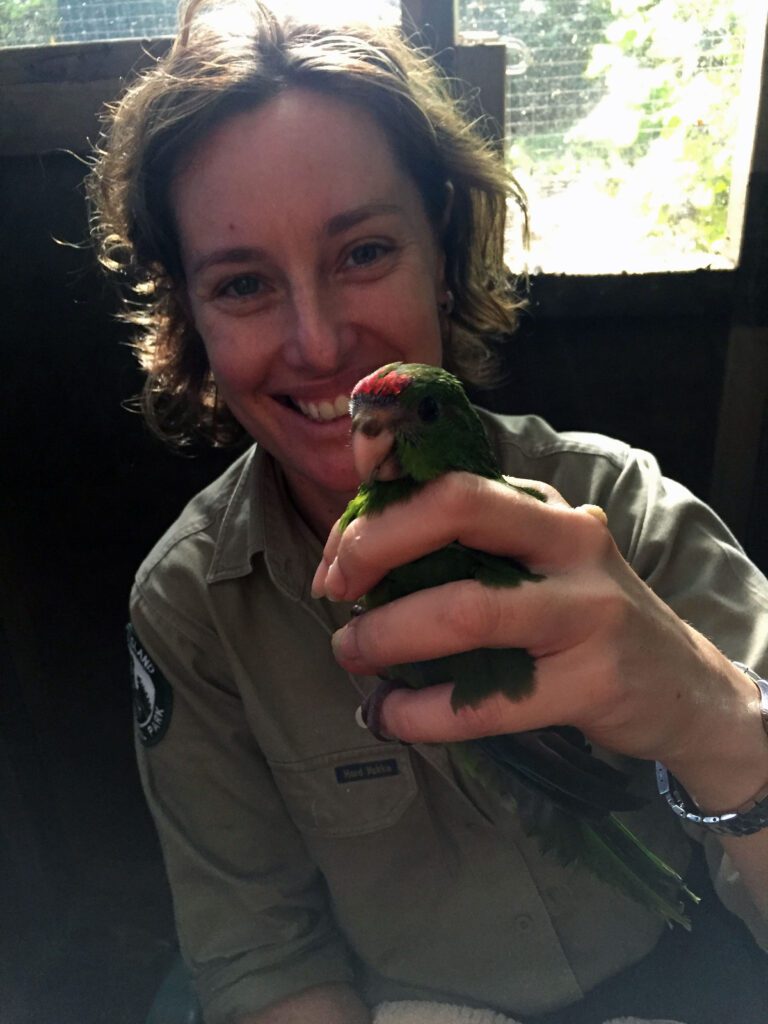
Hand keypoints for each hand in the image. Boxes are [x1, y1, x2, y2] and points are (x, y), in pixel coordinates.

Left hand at [314, 472, 763, 801]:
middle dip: (373, 545)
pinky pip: (486, 701)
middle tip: (333, 590)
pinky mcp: (592, 681)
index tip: (335, 557)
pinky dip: (420, 713)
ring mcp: (586, 610)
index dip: (374, 511)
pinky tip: (389, 716)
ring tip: (350, 654)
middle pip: (456, 509)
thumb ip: (463, 537)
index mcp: (543, 506)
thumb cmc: (581, 615)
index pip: (446, 479)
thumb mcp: (534, 558)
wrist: (681, 684)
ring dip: (386, 635)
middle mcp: (569, 541)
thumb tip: (362, 505)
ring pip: (464, 609)